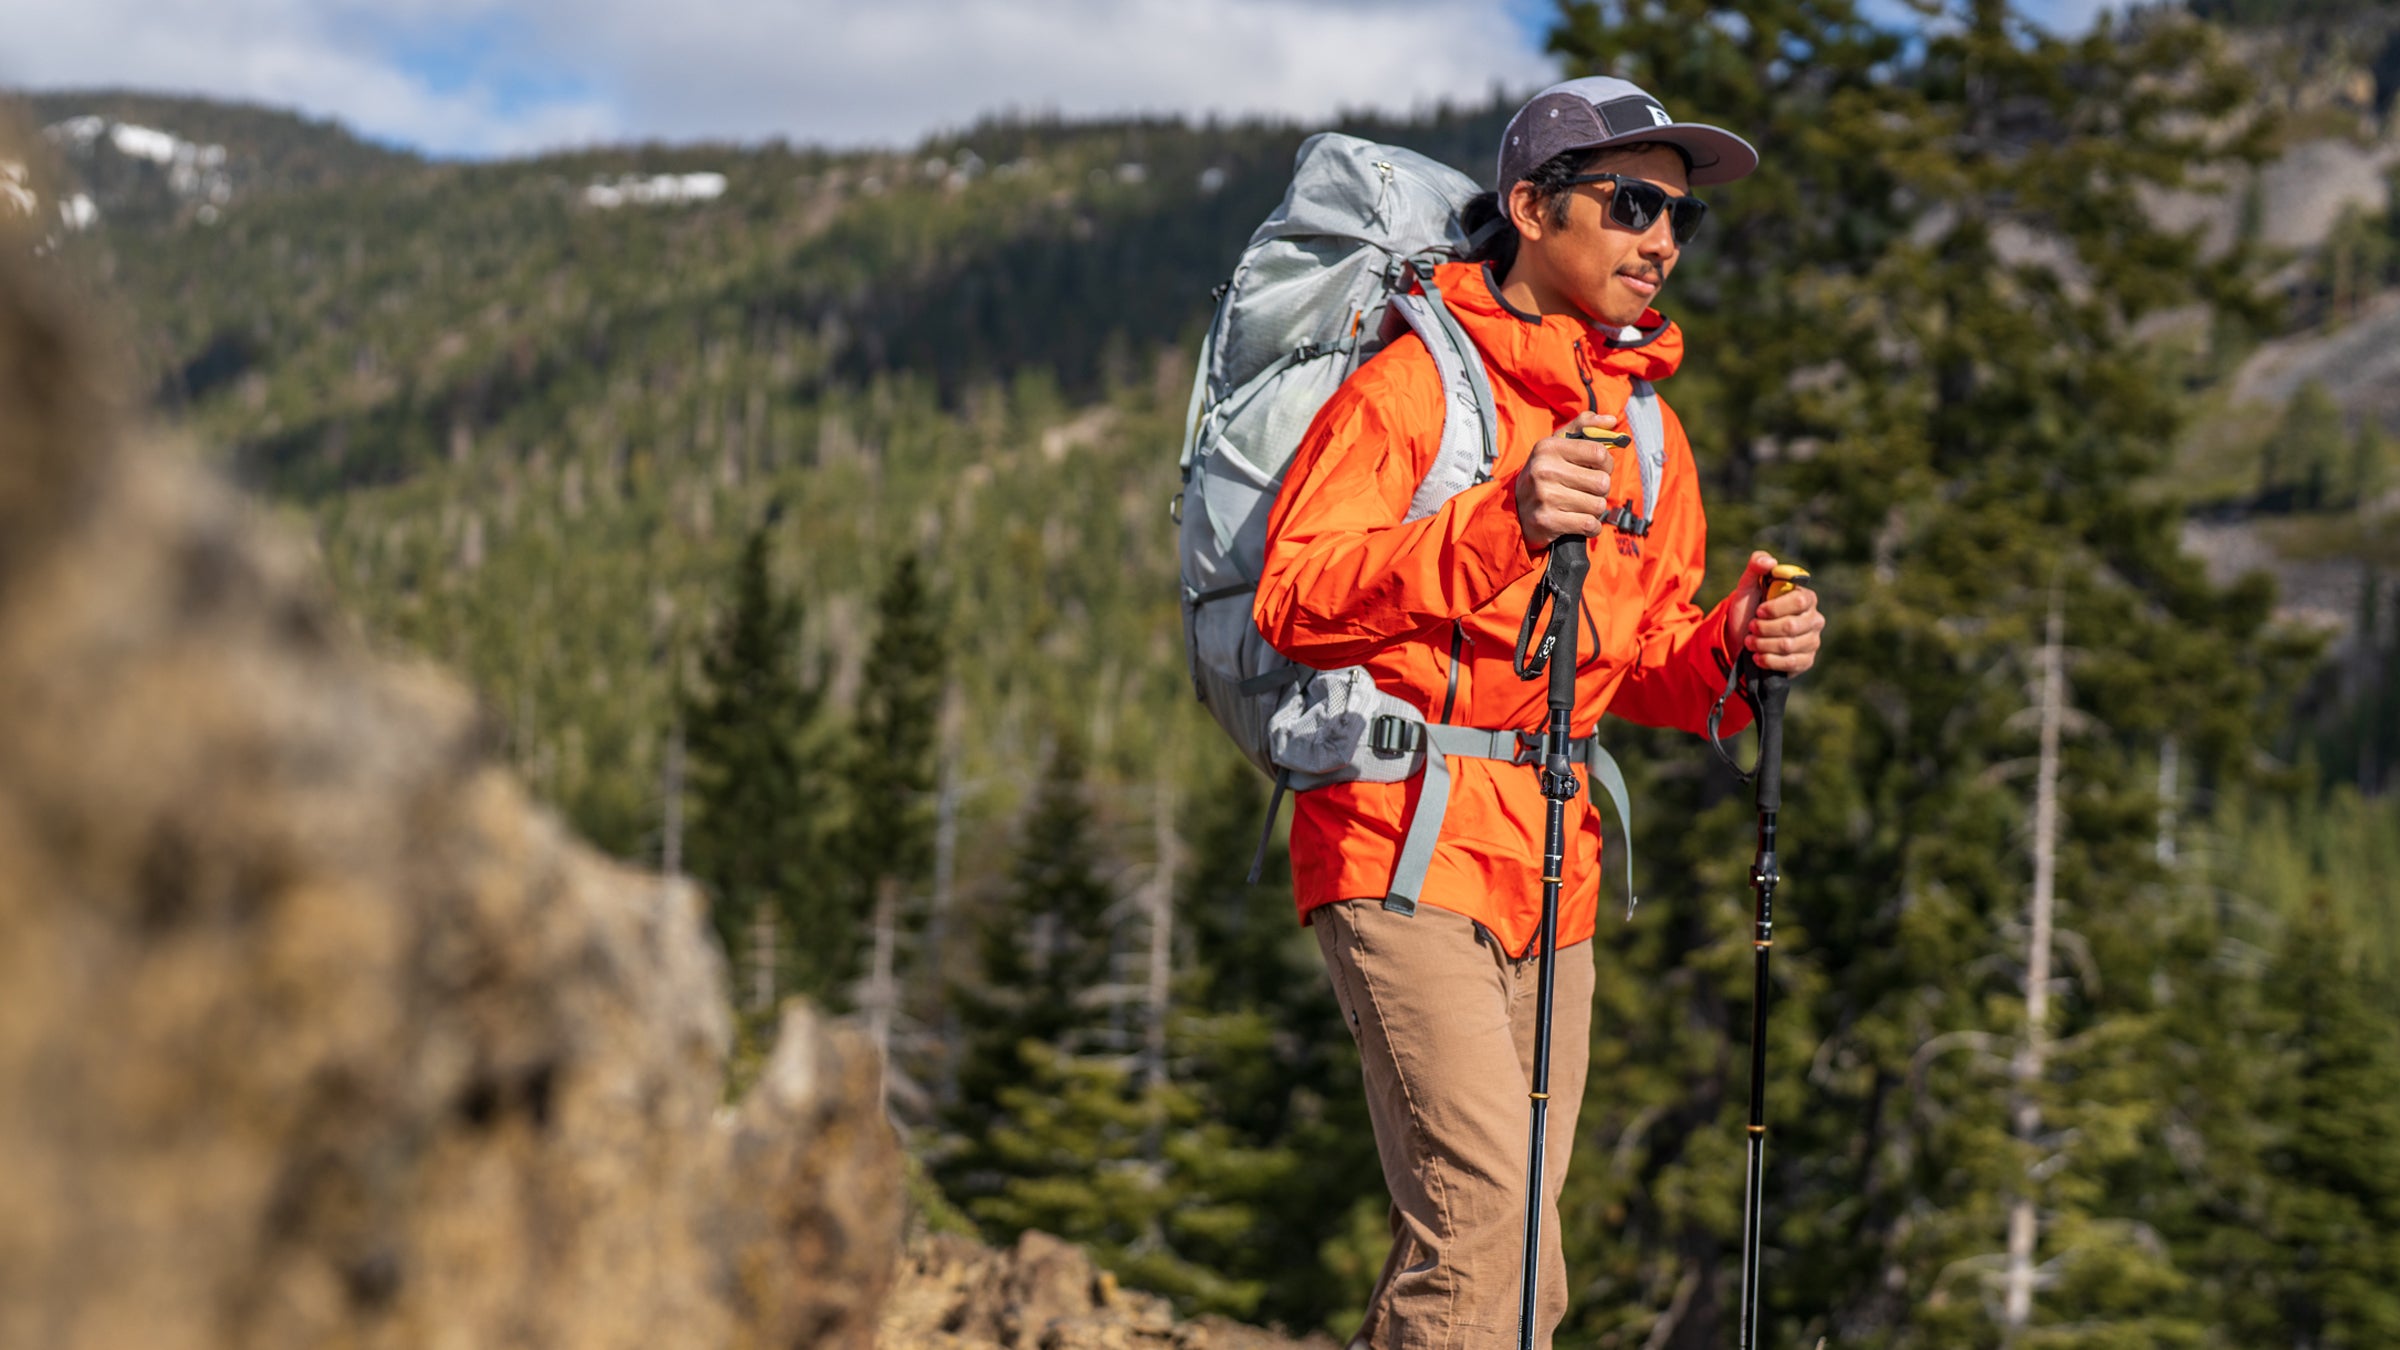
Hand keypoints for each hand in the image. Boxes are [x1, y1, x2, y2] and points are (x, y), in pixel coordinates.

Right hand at [1514, 411, 1620, 550]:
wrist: (1517, 509)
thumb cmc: (1547, 472)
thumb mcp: (1559, 444)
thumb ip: (1585, 426)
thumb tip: (1612, 421)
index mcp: (1548, 447)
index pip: (1599, 452)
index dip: (1606, 463)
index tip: (1598, 468)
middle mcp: (1543, 470)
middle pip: (1602, 482)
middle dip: (1600, 489)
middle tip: (1586, 490)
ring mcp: (1544, 497)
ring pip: (1598, 505)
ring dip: (1594, 508)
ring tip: (1579, 505)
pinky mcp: (1547, 522)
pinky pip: (1590, 525)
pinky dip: (1591, 526)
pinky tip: (1579, 521)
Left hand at [1723, 552, 1823, 674]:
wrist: (1741, 639)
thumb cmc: (1749, 609)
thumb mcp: (1747, 585)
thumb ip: (1756, 566)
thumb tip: (1770, 561)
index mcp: (1805, 597)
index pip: (1799, 601)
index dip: (1775, 608)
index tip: (1758, 611)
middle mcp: (1814, 618)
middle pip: (1791, 626)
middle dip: (1764, 628)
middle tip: (1751, 628)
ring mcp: (1812, 640)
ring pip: (1788, 646)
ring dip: (1763, 644)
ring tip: (1750, 642)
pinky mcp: (1806, 660)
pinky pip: (1791, 663)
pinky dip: (1769, 660)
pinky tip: (1758, 657)